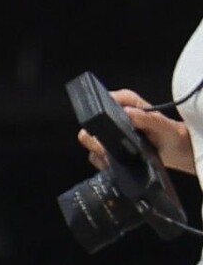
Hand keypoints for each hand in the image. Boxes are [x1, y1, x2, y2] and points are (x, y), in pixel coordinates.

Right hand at [80, 89, 197, 176]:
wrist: (175, 150)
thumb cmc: (171, 134)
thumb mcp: (163, 125)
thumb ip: (148, 118)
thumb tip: (128, 113)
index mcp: (125, 102)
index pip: (101, 100)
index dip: (99, 113)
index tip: (106, 128)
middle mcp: (113, 116)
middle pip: (90, 124)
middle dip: (96, 138)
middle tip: (108, 148)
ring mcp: (108, 133)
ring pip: (89, 140)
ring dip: (99, 152)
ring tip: (115, 158)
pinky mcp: (108, 148)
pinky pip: (94, 155)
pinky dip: (102, 162)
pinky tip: (114, 164)